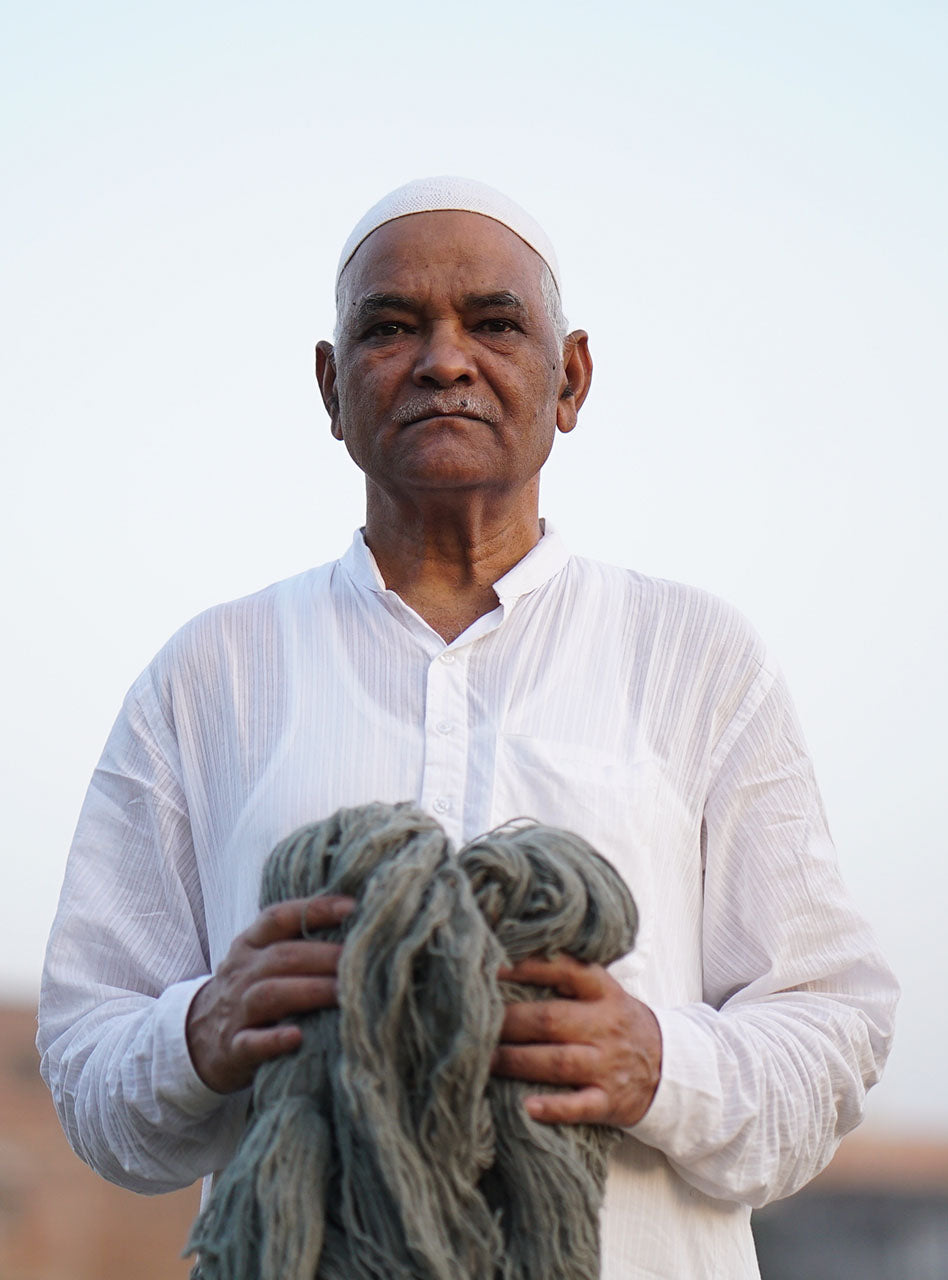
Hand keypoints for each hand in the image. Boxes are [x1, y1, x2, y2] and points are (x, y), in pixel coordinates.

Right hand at [185, 894, 353, 1093]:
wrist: (197, 1038)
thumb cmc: (249, 990)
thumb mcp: (261, 958)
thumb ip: (298, 941)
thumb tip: (358, 923)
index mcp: (251, 944)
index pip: (280, 917)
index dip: (316, 909)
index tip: (353, 907)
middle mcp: (242, 972)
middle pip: (282, 956)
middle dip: (325, 956)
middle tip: (362, 960)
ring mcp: (236, 1010)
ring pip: (269, 994)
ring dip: (310, 991)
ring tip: (343, 994)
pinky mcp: (233, 1048)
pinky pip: (250, 1043)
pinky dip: (273, 1040)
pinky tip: (297, 1036)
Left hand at [492, 954, 661, 1127]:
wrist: (671, 1068)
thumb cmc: (620, 1024)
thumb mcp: (605, 992)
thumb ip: (568, 977)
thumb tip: (512, 961)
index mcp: (604, 993)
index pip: (567, 971)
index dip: (530, 968)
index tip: (496, 968)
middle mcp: (605, 1026)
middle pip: (552, 1020)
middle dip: (510, 1022)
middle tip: (476, 1022)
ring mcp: (608, 1065)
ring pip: (558, 1062)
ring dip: (517, 1061)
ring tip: (484, 1060)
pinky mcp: (609, 1101)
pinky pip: (579, 1106)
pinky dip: (553, 1107)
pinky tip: (527, 1106)